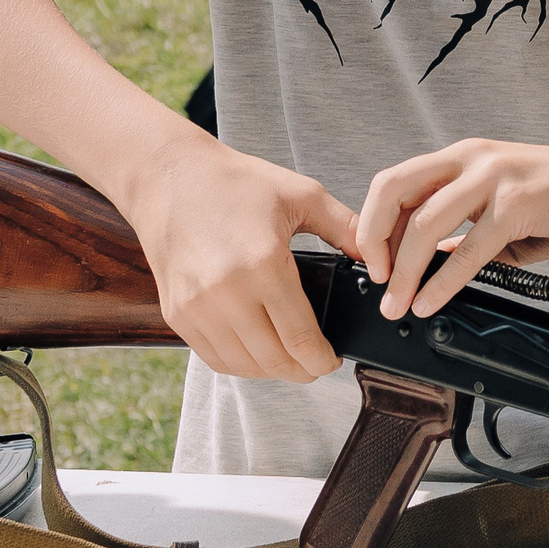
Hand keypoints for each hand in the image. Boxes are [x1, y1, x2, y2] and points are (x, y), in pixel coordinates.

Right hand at [119, 131, 359, 382]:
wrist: (169, 176)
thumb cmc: (236, 182)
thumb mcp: (302, 194)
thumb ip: (346, 229)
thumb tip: (379, 261)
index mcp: (262, 264)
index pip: (300, 338)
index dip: (322, 360)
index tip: (334, 360)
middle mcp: (225, 293)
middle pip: (273, 360)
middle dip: (302, 370)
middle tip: (318, 363)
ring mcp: (196, 308)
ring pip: (243, 366)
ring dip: (272, 370)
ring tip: (291, 357)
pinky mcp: (177, 314)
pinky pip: (214, 357)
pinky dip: (241, 363)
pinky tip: (259, 350)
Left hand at [358, 138, 548, 319]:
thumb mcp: (502, 206)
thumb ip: (464, 230)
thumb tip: (428, 264)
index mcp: (462, 158)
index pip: (394, 182)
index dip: (371, 223)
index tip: (371, 264)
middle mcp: (471, 159)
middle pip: (393, 191)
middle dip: (372, 240)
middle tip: (376, 281)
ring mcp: (493, 178)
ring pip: (424, 223)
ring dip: (403, 271)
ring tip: (398, 304)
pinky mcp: (518, 204)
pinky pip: (469, 249)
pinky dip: (443, 281)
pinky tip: (431, 302)